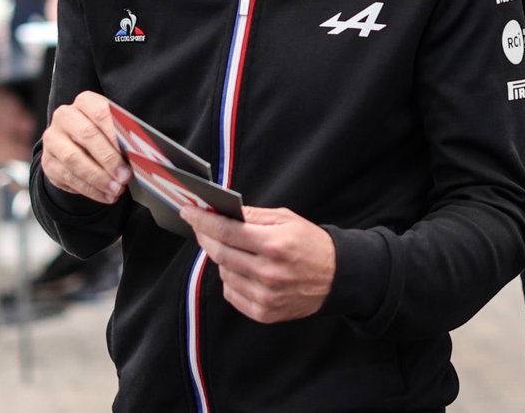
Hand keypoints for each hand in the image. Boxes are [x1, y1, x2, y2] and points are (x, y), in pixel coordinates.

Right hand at [39, 89, 129, 202]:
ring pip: (74, 159)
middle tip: (126, 176)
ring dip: (99, 178)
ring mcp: (52, 139)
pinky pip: (68, 177)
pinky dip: (90, 189)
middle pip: (87, 135)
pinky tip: (106, 195)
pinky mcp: (48, 162)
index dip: (116, 132)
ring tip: (117, 189)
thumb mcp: (114, 129)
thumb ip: (126, 136)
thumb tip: (144, 153)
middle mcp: (64, 117)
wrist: (76, 146)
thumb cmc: (103, 135)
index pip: (101, 113)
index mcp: (84, 102)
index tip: (133, 151)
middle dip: (109, 159)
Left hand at [181, 205, 335, 322]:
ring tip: (235, 249)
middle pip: (219, 253)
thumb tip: (223, 211)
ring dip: (222, 258)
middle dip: (205, 237)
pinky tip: (243, 269)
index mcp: (274, 244)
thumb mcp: (287, 219)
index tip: (189, 212)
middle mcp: (267, 272)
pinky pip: (231, 293)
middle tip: (200, 226)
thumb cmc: (311, 244)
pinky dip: (231, 279)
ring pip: (223, 273)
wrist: (336, 278)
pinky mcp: (263, 312)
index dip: (202, 220)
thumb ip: (253, 216)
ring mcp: (264, 295)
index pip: (226, 231)